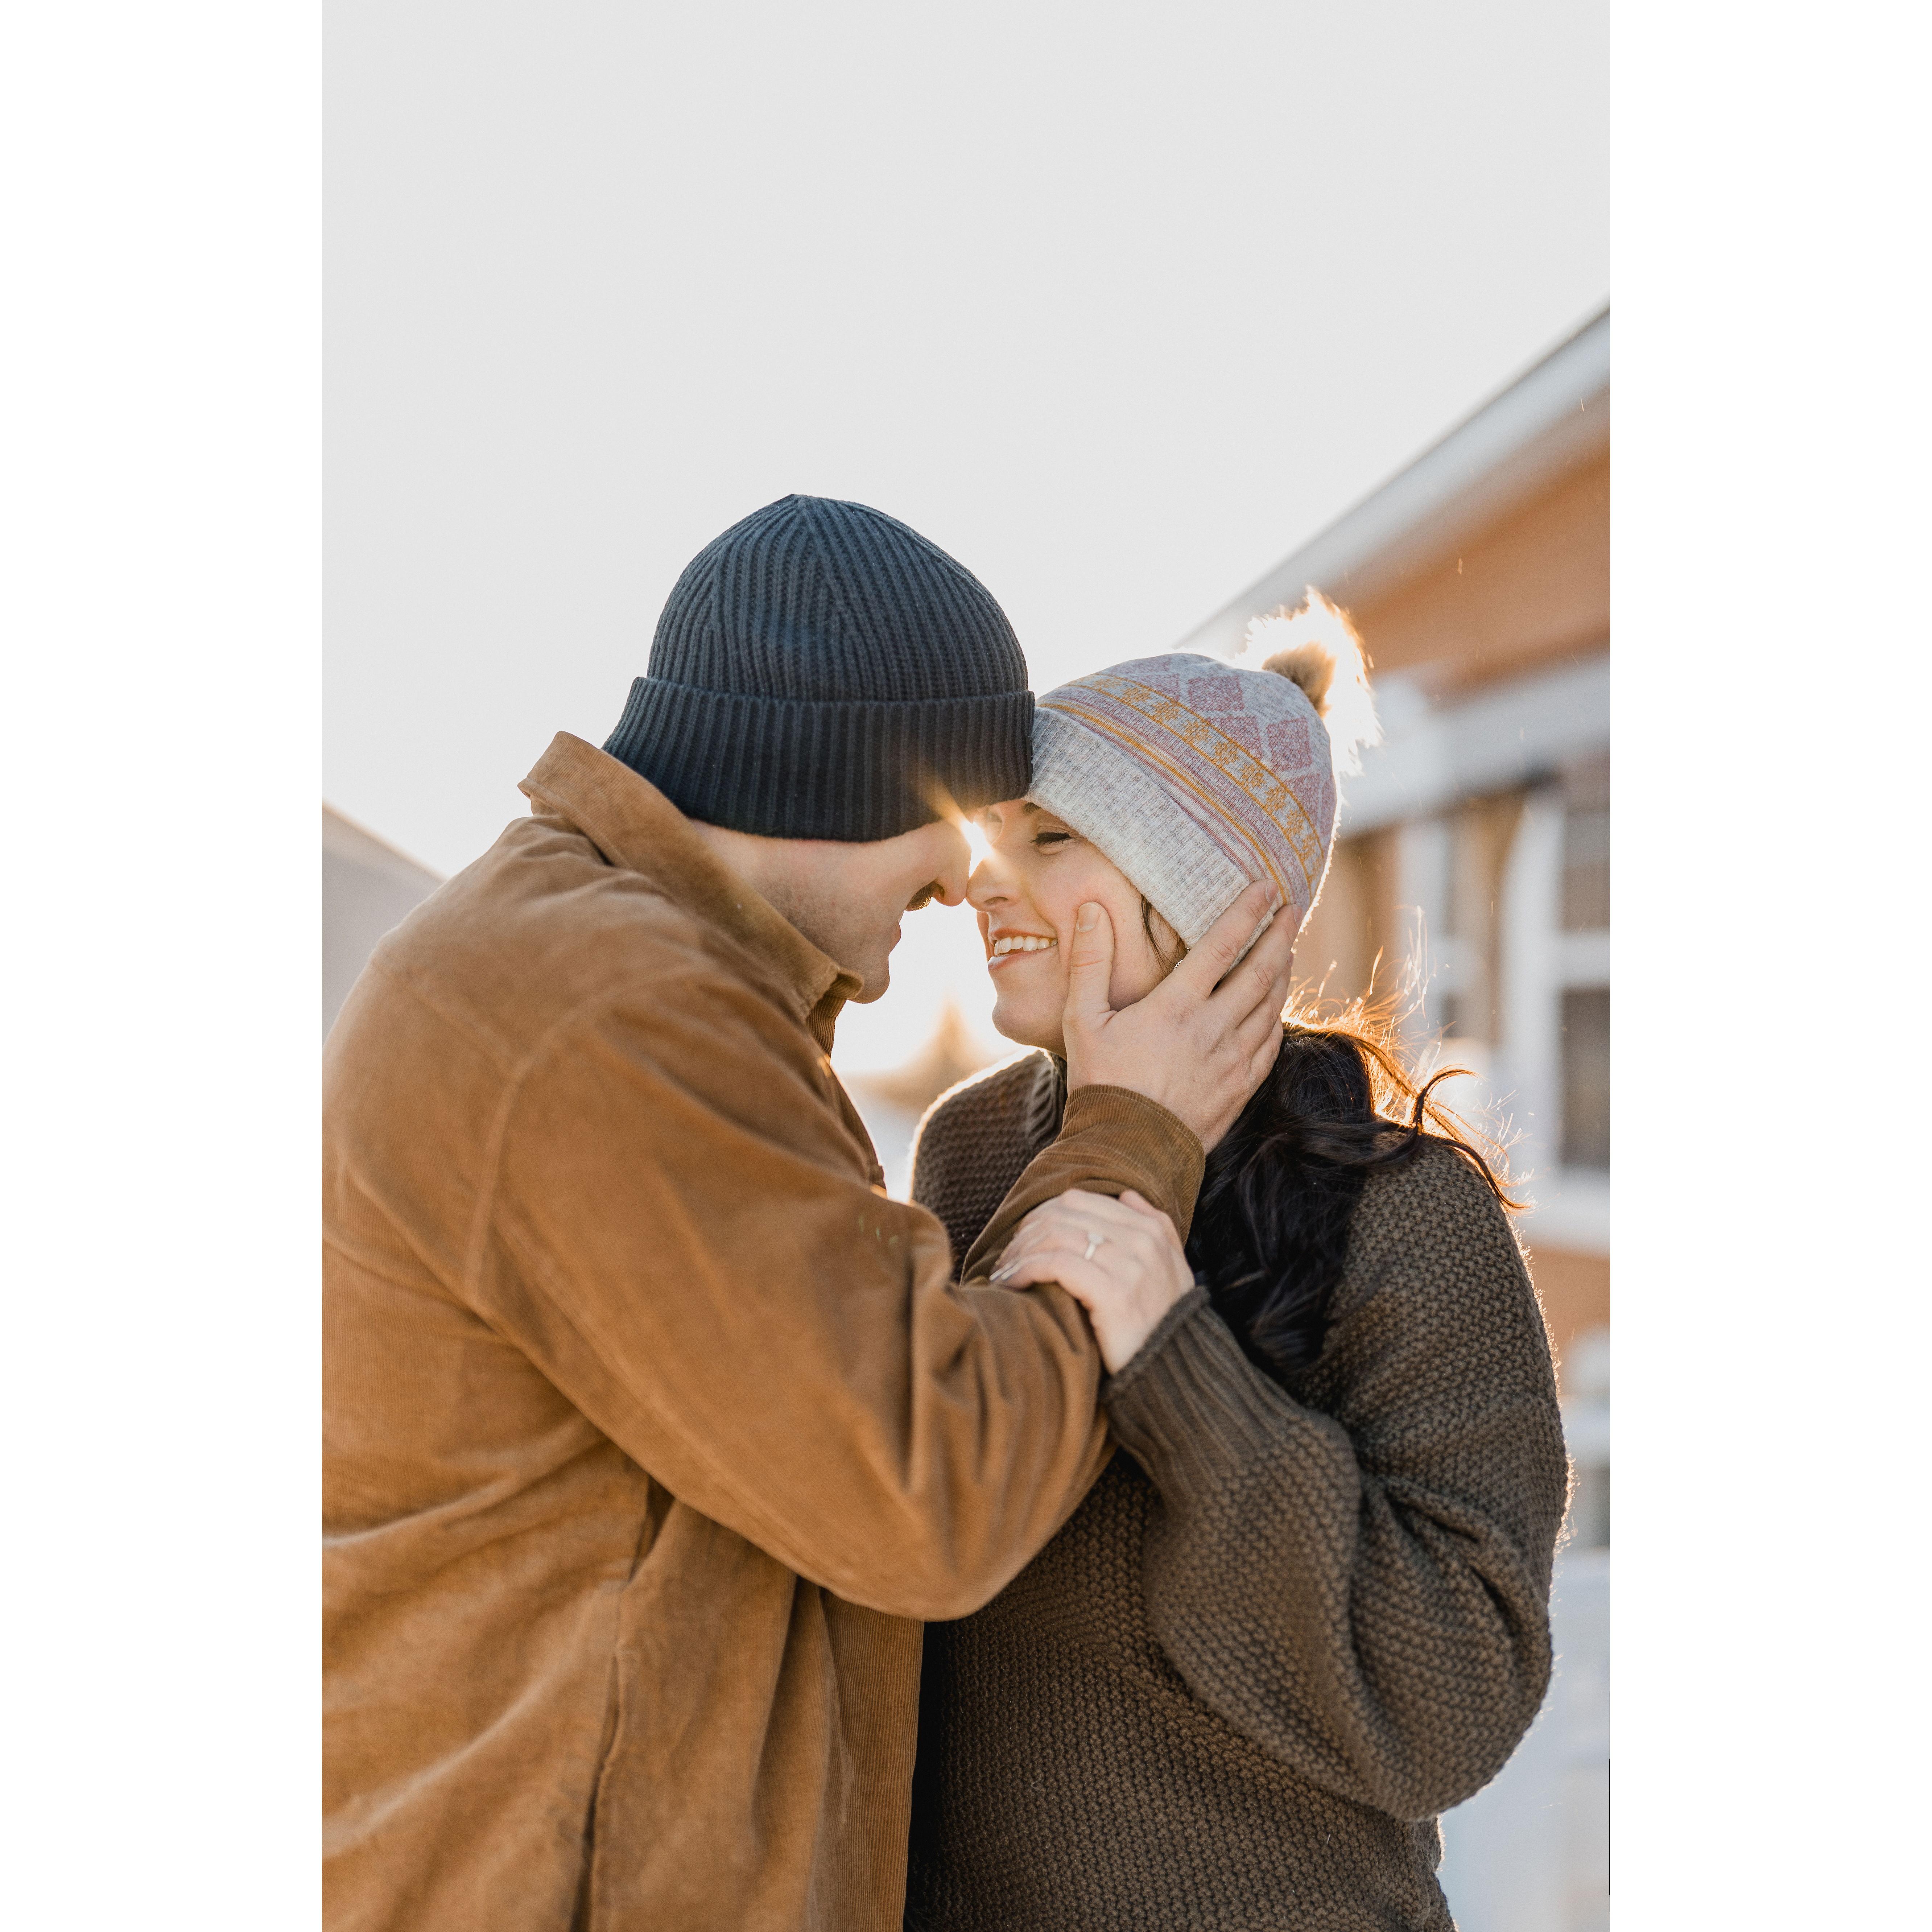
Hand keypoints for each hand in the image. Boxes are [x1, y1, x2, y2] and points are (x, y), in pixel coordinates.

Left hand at [991, 1188, 1195, 1372]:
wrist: (1176, 1370)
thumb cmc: (1163, 1322)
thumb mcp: (1171, 1267)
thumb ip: (1155, 1225)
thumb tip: (1125, 1195)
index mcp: (1152, 1229)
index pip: (1079, 1201)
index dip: (1042, 1215)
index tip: (1023, 1238)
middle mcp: (1143, 1240)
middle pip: (1063, 1214)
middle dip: (1026, 1232)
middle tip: (1006, 1257)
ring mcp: (1130, 1265)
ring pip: (1055, 1236)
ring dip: (1020, 1252)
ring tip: (1003, 1272)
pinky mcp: (1113, 1293)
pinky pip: (1056, 1264)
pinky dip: (1026, 1270)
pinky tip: (1012, 1284)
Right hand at [1062, 879, 1291, 1150]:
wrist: (1125, 1150)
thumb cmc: (1100, 1081)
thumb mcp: (1082, 1019)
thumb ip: (1089, 961)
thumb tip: (1093, 909)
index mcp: (1176, 1007)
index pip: (1221, 946)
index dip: (1246, 912)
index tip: (1265, 887)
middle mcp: (1212, 1029)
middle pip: (1260, 972)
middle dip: (1279, 936)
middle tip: (1292, 909)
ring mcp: (1231, 1060)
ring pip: (1270, 1007)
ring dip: (1282, 974)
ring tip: (1286, 950)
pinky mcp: (1239, 1088)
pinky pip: (1269, 1046)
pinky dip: (1276, 1019)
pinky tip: (1275, 1009)